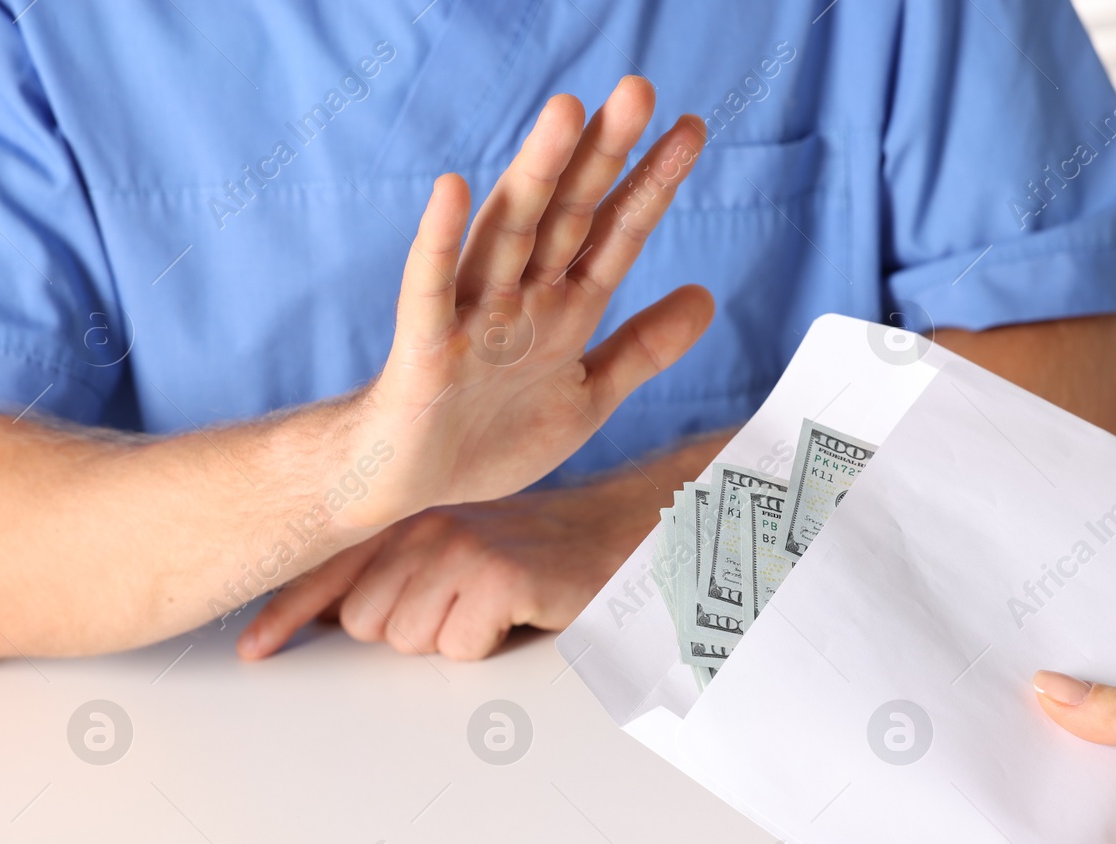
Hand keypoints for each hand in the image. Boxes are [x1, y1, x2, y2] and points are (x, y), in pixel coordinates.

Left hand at [237, 476, 656, 660]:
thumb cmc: (534, 554)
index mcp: (404, 518)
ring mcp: (459, 547)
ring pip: (409, 640)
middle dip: (405, 633)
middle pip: (364, 624)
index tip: (252, 650)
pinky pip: (458, 647)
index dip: (284, 613)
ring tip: (490, 610)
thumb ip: (390, 574)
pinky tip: (514, 615)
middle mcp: (423, 525)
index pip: (326, 571)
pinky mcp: (497, 574)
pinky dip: (488, 645)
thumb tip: (323, 618)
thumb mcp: (453, 552)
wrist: (617, 534)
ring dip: (451, 640)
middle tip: (460, 610)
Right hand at [352, 75, 712, 525]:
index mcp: (562, 308)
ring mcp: (470, 318)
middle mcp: (519, 298)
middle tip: (638, 90)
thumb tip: (708, 296)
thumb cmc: (490, 433)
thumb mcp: (588, 394)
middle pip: (566, 214)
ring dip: (535, 173)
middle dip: (602, 155)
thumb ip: (643, 347)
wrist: (408, 483)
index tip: (690, 130)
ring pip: (507, 233)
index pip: (614, 234)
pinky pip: (428, 289)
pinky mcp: (423, 349)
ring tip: (565, 112)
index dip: (651, 184)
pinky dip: (439, 240)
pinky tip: (452, 189)